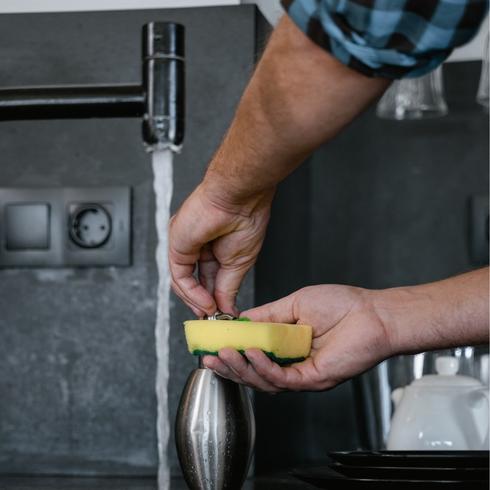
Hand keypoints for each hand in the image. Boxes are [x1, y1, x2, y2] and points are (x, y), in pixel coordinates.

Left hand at [169, 183, 273, 316]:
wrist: (239, 198)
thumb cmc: (245, 217)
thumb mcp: (239, 263)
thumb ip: (228, 288)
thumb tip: (228, 308)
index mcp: (214, 247)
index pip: (208, 279)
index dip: (214, 299)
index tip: (222, 315)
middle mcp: (197, 245)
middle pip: (194, 282)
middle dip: (203, 303)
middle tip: (213, 319)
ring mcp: (185, 245)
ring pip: (184, 282)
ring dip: (197, 301)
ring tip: (212, 313)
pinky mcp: (177, 245)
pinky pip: (180, 276)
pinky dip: (192, 293)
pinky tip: (206, 302)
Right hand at [203, 285, 393, 391]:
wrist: (373, 313)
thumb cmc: (342, 305)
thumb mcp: (294, 304)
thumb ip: (266, 315)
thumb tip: (240, 319)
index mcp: (286, 346)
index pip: (252, 354)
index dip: (230, 351)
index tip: (210, 343)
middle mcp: (292, 363)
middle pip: (253, 373)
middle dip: (228, 366)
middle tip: (208, 357)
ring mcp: (302, 373)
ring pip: (263, 380)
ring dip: (240, 368)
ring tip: (222, 354)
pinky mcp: (313, 379)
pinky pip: (282, 379)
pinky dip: (263, 367)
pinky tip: (249, 353)